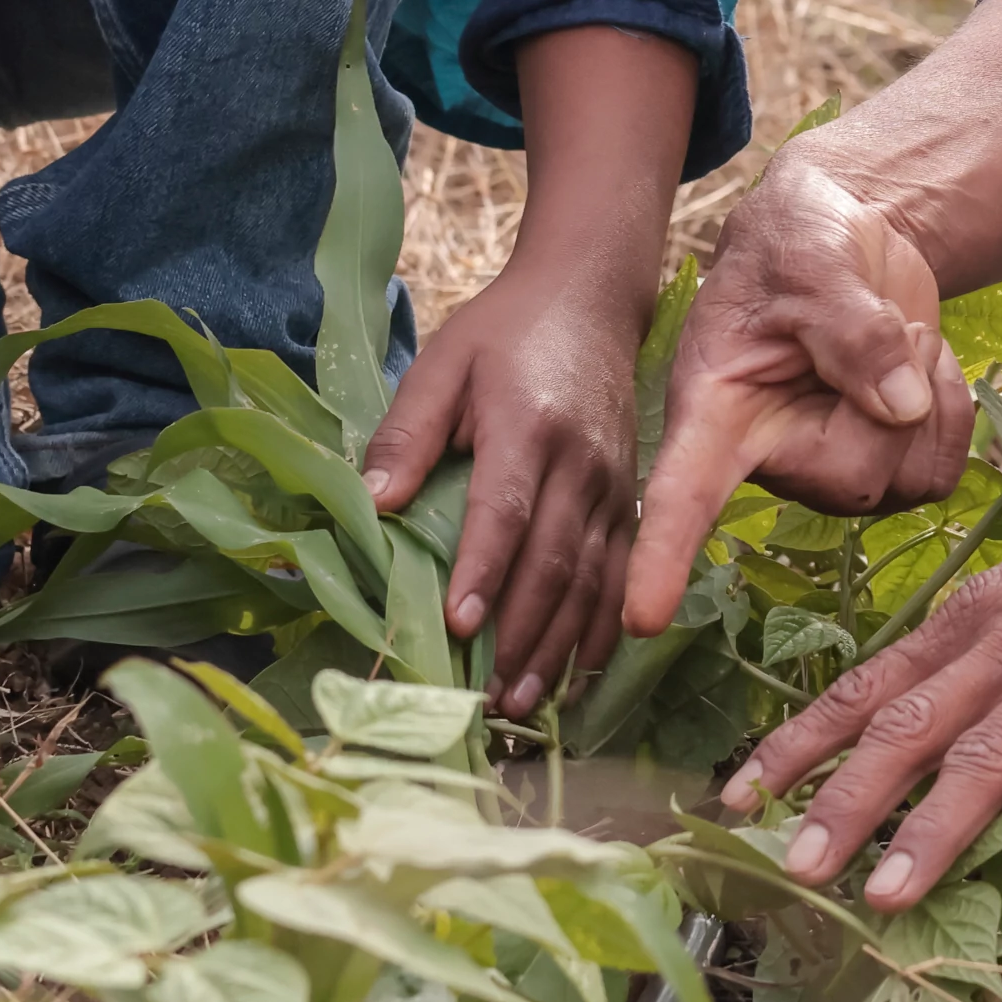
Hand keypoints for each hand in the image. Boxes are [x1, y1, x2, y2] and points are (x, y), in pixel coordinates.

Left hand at [361, 261, 646, 716]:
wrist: (588, 299)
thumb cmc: (502, 333)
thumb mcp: (443, 364)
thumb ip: (407, 433)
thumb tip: (374, 504)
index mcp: (528, 425)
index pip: (507, 509)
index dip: (485, 570)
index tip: (460, 625)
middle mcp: (579, 461)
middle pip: (554, 560)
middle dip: (522, 634)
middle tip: (490, 700)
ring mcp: (612, 483)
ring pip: (592, 578)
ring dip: (558, 645)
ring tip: (524, 702)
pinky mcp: (627, 497)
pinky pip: (621, 572)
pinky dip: (602, 626)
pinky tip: (579, 672)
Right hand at [622, 150, 975, 630]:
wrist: (847, 237)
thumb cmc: (801, 241)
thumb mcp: (815, 258)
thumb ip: (849, 327)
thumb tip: (899, 406)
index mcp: (715, 409)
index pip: (683, 491)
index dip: (662, 554)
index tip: (641, 616)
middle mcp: (765, 457)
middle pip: (853, 477)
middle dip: (890, 401)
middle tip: (880, 328)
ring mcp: (825, 472)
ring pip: (904, 480)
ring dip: (927, 398)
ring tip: (892, 339)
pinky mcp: (879, 470)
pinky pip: (940, 474)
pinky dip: (952, 412)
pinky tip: (920, 366)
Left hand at [722, 441, 1001, 904]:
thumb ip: (987, 663)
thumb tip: (933, 735)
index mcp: (975, 617)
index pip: (869, 686)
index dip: (800, 742)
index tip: (735, 796)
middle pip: (910, 726)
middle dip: (843, 799)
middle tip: (790, 868)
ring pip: (989, 751)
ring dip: (934, 828)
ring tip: (888, 894)